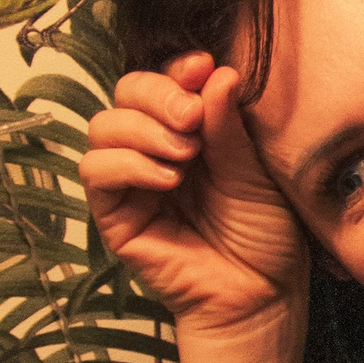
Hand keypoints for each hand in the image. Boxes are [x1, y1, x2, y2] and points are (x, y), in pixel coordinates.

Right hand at [81, 51, 307, 337]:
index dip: (176, 68)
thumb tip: (217, 72)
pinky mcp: (115, 216)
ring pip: (103, 127)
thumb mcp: (255, 172)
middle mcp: (155, 149)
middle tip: (192, 117)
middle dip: (157, 94)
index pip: (165, 80)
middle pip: (126, 93)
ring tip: (186, 154)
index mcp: (192, 130)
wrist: (262, 296)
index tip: (203, 66)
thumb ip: (229, 126)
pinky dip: (127, 164)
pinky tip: (167, 178)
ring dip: (142, 130)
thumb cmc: (266, 235)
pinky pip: (97, 172)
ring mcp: (132, 181)